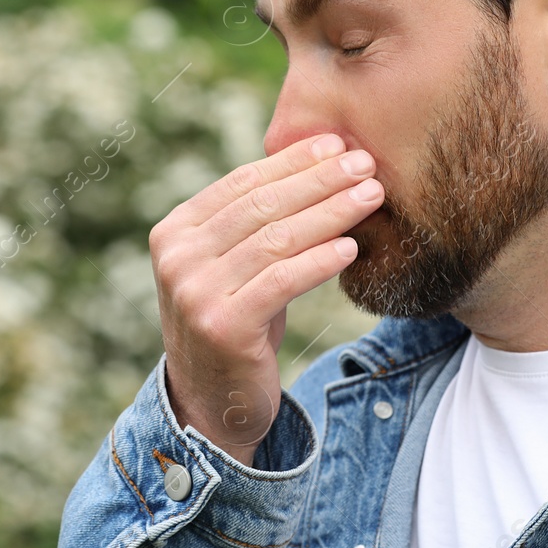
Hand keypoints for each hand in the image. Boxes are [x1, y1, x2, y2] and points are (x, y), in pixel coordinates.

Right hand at [149, 133, 382, 466]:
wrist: (213, 403)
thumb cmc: (238, 321)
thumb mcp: (238, 266)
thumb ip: (259, 221)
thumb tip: (325, 160)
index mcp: (175, 231)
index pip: (243, 183)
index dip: (294, 160)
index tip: (339, 144)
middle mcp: (177, 257)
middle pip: (262, 206)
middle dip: (320, 180)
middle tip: (366, 163)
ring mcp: (194, 292)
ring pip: (276, 239)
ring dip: (331, 213)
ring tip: (372, 196)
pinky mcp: (222, 326)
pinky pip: (282, 281)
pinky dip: (320, 261)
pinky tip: (351, 248)